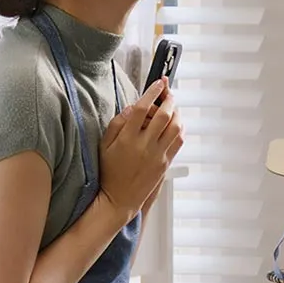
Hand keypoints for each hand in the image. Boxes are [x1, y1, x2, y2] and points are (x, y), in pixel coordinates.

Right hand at [97, 77, 184, 220]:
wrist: (119, 199)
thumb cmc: (109, 171)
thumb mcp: (104, 146)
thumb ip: (116, 124)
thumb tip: (131, 108)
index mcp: (127, 139)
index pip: (142, 109)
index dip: (152, 93)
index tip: (158, 83)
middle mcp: (144, 146)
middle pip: (163, 115)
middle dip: (168, 99)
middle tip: (168, 92)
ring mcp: (157, 155)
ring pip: (175, 127)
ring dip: (177, 113)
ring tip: (172, 107)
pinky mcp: (165, 163)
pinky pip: (178, 141)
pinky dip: (180, 128)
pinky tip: (174, 124)